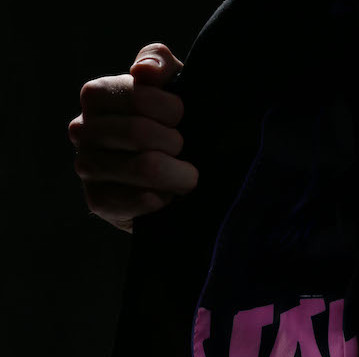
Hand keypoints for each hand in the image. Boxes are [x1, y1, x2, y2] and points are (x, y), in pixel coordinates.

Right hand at [68, 43, 198, 232]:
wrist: (173, 179)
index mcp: (97, 95)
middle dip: (176, 144)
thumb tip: (143, 72)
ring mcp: (86, 167)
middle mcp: (83, 129)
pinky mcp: (98, 201)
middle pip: (139, 133)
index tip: (182, 119)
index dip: (171, 109)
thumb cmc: (173, 126)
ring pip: (144, 167)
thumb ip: (159, 62)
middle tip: (184, 151)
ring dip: (177, 174)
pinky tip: (167, 195)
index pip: (137, 95)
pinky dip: (164, 198)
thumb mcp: (172, 86)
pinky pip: (140, 200)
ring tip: (185, 175)